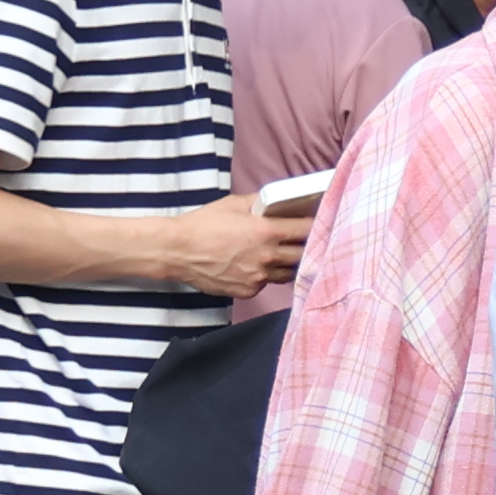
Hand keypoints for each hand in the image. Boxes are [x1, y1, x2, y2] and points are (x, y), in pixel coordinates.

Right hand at [152, 188, 305, 298]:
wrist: (177, 251)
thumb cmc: (202, 224)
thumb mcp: (233, 204)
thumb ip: (260, 203)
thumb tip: (277, 203)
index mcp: (266, 232)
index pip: (306, 230)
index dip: (315, 226)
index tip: (318, 223)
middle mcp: (266, 257)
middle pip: (303, 255)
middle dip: (306, 247)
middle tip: (303, 241)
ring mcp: (258, 277)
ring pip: (288, 273)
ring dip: (288, 264)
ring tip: (282, 254)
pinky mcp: (248, 291)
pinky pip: (267, 284)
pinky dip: (266, 276)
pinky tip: (255, 267)